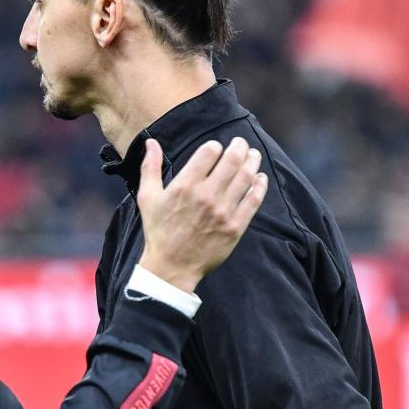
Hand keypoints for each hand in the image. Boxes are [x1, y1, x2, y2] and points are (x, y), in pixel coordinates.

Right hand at [137, 137, 267, 292]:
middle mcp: (206, 196)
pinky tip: (260, 178)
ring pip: (246, 177)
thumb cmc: (158, 230)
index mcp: (184, 186)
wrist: (172, 266)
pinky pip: (253, 200)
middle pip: (232, 160)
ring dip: (252, 161)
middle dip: (239, 146)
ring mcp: (223, 212)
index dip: (214, 146)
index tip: (215, 148)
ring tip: (253, 155)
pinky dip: (260, 185)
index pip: (209, 152)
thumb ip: (150, 167)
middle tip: (241, 143)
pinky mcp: (235, 227)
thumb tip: (151, 142)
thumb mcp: (147, 197)